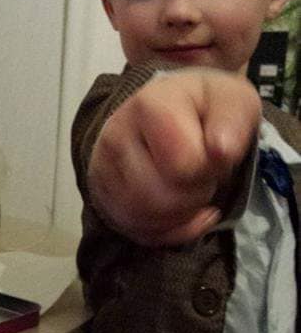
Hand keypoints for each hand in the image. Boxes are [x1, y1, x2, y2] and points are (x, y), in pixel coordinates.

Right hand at [88, 69, 260, 245]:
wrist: (166, 112)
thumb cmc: (203, 108)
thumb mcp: (231, 100)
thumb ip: (232, 120)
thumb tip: (222, 151)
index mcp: (149, 105)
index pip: (182, 166)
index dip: (208, 169)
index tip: (214, 153)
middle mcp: (115, 136)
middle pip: (160, 198)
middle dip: (194, 195)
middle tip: (202, 175)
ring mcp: (101, 169)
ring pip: (143, 219)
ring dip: (179, 215)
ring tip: (189, 190)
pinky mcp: (101, 197)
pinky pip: (135, 232)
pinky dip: (166, 230)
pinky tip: (180, 211)